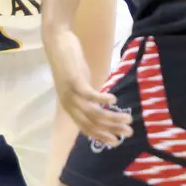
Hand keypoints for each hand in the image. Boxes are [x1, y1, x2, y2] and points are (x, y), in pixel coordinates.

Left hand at [43, 26, 131, 145]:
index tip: (115, 142)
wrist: (58, 43)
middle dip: (111, 130)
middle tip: (128, 133)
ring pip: (93, 112)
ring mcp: (71, 93)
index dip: (100, 137)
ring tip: (127, 118)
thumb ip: (90, 96)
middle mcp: (69, 104)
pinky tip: (114, 100)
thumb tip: (103, 105)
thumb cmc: (71, 63)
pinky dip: (102, 99)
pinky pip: (89, 95)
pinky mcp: (74, 81)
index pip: (86, 129)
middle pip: (91, 123)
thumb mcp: (81, 84)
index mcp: (70, 108)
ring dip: (111, 117)